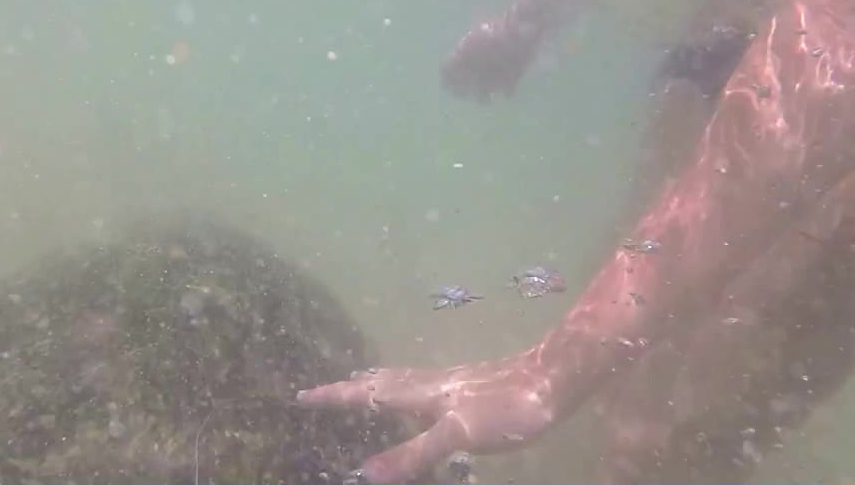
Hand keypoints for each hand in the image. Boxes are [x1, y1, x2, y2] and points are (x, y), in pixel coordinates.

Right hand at [296, 353, 555, 482]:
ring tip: (361, 384)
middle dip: (350, 389)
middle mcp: (429, 384)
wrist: (553, 380)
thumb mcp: (456, 436)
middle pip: (380, 384)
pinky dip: (403, 389)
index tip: (302, 396)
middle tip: (322, 391)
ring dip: (376, 385)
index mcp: (420, 393)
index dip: (335, 397)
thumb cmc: (505, 407)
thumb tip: (364, 473)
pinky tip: (421, 396)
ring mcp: (449, 384)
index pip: (367, 396)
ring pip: (401, 382)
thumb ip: (412, 454)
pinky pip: (420, 387)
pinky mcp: (468, 389)